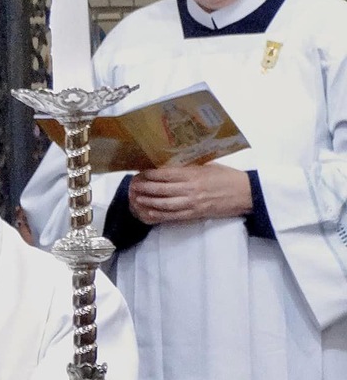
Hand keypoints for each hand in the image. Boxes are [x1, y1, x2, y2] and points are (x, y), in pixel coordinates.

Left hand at [127, 164, 252, 224]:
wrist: (246, 193)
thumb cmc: (227, 176)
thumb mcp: (207, 166)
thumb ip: (189, 166)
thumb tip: (170, 163)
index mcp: (192, 174)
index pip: (165, 174)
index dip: (150, 174)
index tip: (140, 172)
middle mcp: (190, 189)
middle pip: (161, 189)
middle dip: (144, 188)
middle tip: (133, 186)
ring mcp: (192, 203)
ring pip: (164, 204)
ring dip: (148, 202)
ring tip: (137, 198)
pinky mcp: (196, 214)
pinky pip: (174, 216)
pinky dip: (160, 215)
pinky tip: (150, 212)